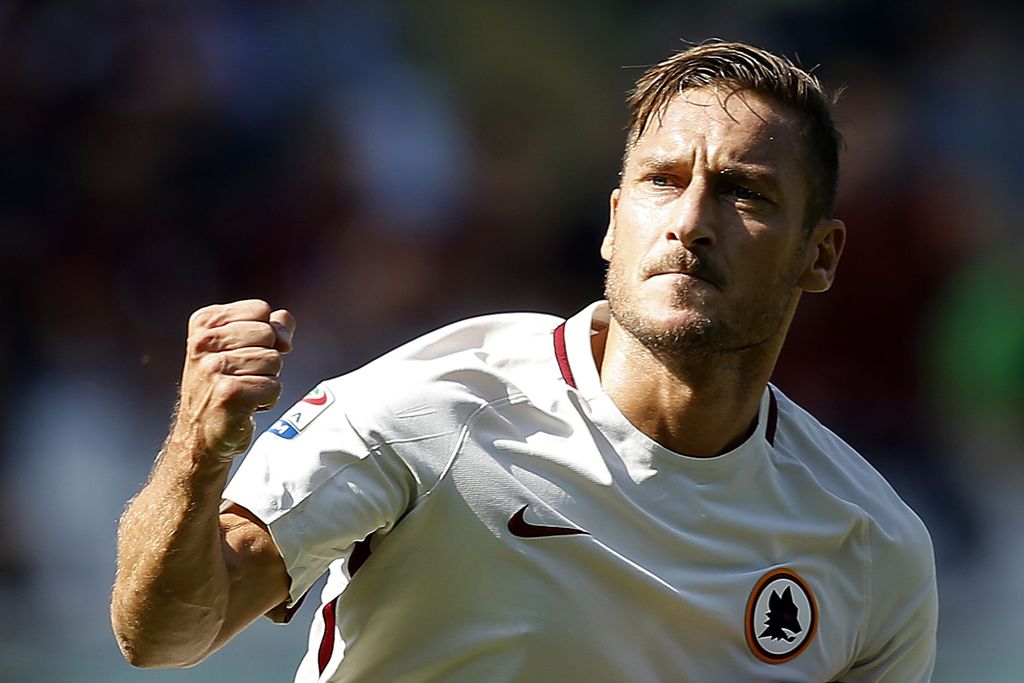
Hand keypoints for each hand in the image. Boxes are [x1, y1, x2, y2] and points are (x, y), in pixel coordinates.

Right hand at [173, 299, 295, 460]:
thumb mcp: (238, 347)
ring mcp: (214, 368)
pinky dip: (267, 400)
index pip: (260, 309)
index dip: (266, 332)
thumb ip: (268, 326)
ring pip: (274, 361)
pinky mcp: (229, 393)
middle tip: (243, 375)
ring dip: (267, 380)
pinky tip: (246, 406)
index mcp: (204, 323)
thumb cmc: (223, 387)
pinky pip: (274, 386)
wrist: (200, 435)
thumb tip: (285, 320)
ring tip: (244, 390)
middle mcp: (203, 343)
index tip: (246, 351)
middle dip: (267, 357)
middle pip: (270, 334)